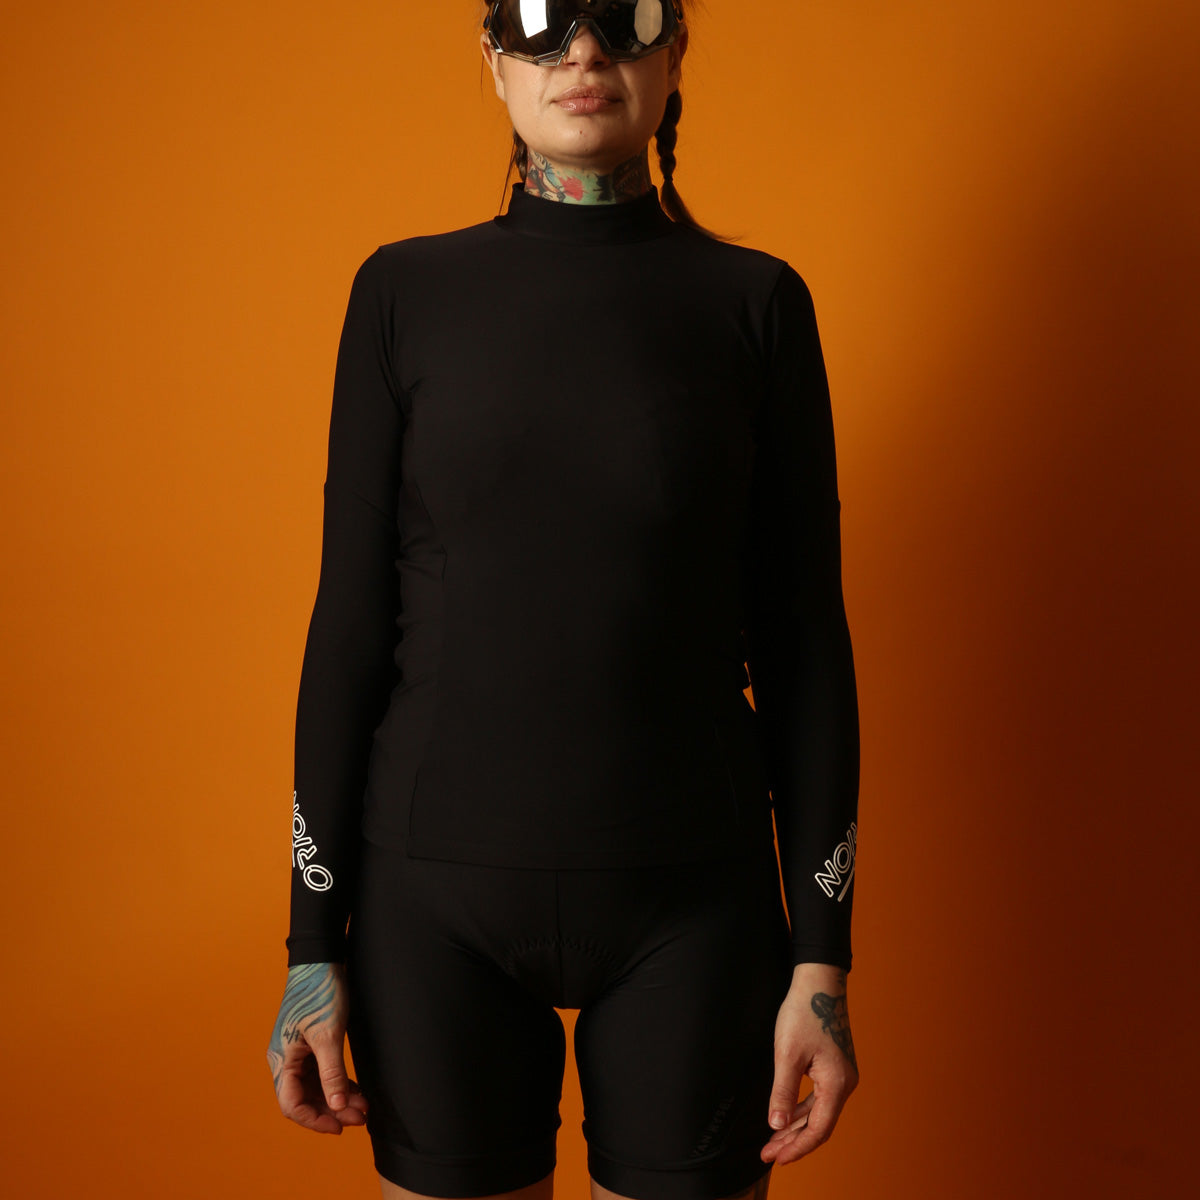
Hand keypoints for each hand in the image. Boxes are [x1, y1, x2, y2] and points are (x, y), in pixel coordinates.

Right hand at [267, 961, 367, 1133]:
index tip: (341, 1126)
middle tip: (361, 1117)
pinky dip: (338, 1083)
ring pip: (315, 1087)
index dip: (315, 1120)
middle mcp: (285, 1059)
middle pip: (305, 1098)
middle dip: (332, 1110)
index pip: (292, 1104)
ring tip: (364, 1106)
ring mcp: (297, 1051)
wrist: (322, 958)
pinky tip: (357, 1091)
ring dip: (337, 1098)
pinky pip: (321, 1073)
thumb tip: (337, 1107)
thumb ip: (332, 1073)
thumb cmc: (320, 992)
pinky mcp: (310, 1043)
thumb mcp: (329, 1034)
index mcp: (282, 1059)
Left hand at [761, 962, 858, 1164]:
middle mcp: (845, 1083)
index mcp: (837, 1083)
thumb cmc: (804, 1013)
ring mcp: (842, 1074)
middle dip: (793, 1140)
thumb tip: (777, 1126)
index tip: (776, 1158)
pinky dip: (802, 1108)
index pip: (818, 1129)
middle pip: (819, 1124)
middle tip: (768, 1153)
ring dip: (796, 1126)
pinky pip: (819, 1096)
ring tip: (773, 1139)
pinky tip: (786, 1115)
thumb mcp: (787, 1054)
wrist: (819, 982)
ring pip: (819, 1111)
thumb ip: (783, 1092)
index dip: (797, 1147)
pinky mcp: (835, 1066)